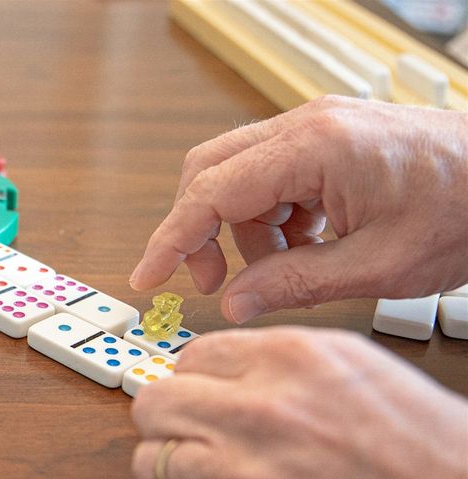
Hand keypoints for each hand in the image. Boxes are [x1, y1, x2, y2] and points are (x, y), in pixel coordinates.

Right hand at [129, 96, 467, 323]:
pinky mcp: (331, 136)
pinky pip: (272, 172)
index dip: (172, 238)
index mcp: (315, 147)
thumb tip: (235, 302)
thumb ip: (296, 283)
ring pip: (239, 173)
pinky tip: (305, 244)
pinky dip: (271, 214)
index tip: (148, 274)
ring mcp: (320, 126)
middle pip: (210, 171)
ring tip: (278, 269)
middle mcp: (309, 125)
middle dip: (199, 231)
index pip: (211, 191)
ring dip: (241, 227)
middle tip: (213, 282)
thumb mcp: (380, 266)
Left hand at [130, 327, 467, 478]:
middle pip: (154, 407)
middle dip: (169, 424)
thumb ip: (276, 365)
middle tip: (192, 440)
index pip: (188, 357)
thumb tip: (213, 373)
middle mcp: (258, 413)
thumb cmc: (429, 452)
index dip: (194, 383)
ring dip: (181, 478)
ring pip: (154, 468)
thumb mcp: (355, 370)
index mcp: (287, 360)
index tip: (201, 400)